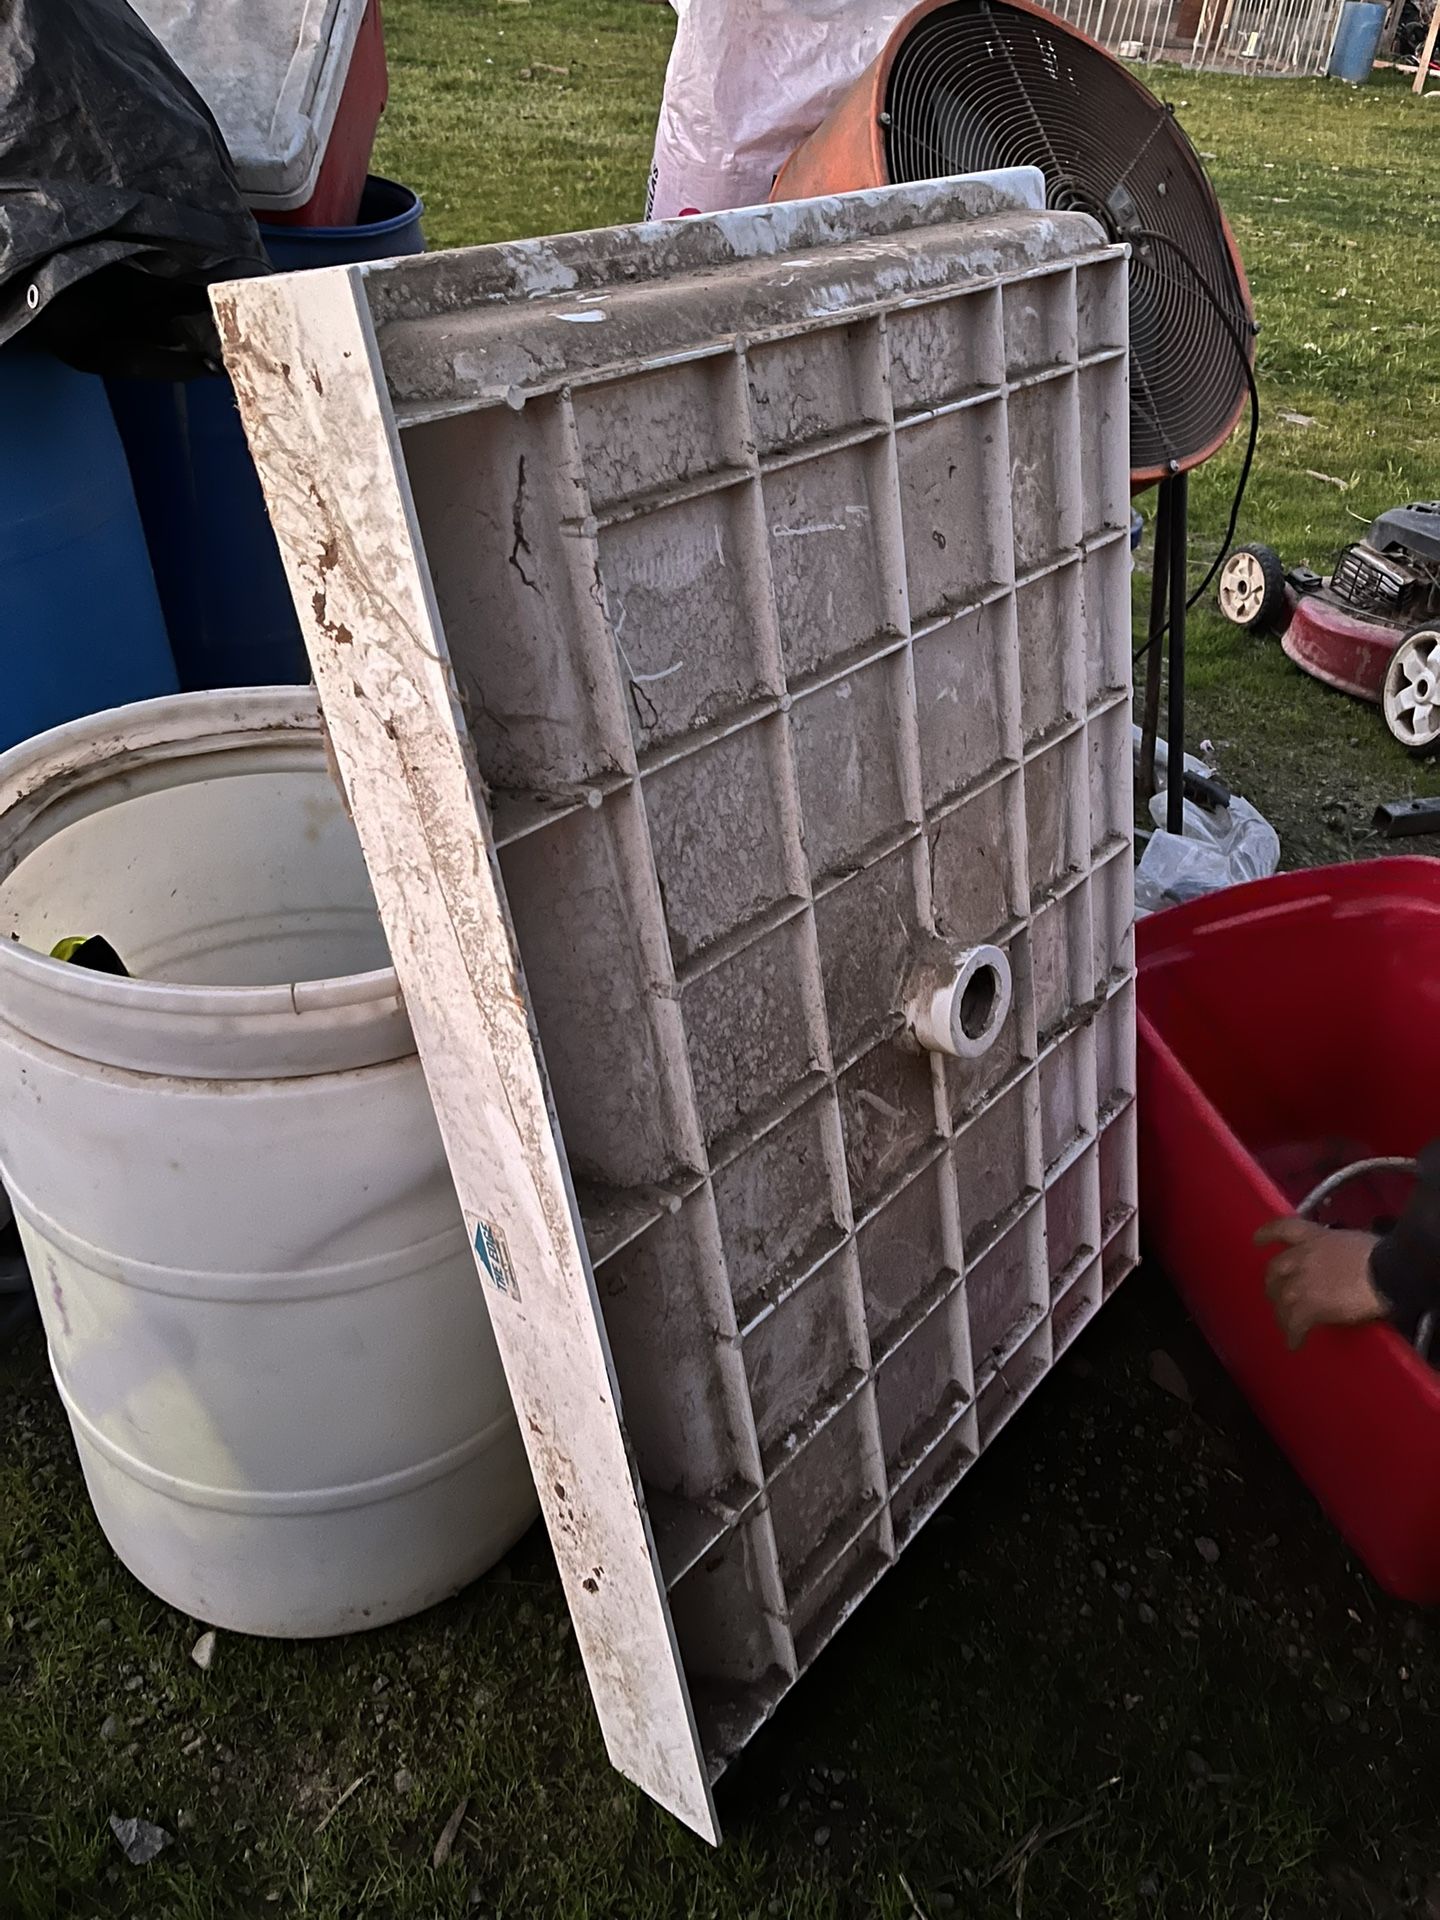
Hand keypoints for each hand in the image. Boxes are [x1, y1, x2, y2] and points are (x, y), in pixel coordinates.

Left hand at [1254, 1217, 1384, 1350]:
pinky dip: (1293, 1335)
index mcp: (1314, 1237)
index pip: (1283, 1229)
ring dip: (1283, 1315)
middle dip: (1274, 1285)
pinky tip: (1294, 1343)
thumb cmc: (1380, 1254)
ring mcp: (1302, 1282)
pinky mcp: (1309, 1306)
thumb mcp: (1352, 1241)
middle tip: (1278, 1296)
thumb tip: (1340, 1261)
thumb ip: (1336, 1250)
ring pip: (1282, 1301)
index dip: (1267, 1234)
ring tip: (1287, 1326)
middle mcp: (1301, 1257)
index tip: (1256, 1240)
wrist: (1387, 1272)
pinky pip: (1295, 1324)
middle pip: (1275, 1271)